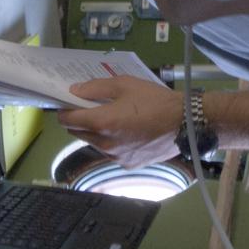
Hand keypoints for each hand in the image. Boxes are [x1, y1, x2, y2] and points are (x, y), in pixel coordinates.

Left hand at [56, 78, 183, 168]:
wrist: (186, 123)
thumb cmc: (155, 100)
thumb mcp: (125, 84)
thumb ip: (96, 87)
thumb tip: (74, 91)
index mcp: (102, 122)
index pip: (67, 120)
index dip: (63, 110)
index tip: (67, 102)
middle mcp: (105, 144)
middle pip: (77, 132)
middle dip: (78, 120)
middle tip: (90, 107)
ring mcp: (116, 157)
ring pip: (93, 143)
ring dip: (94, 131)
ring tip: (112, 118)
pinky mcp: (127, 165)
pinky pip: (110, 152)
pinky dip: (111, 142)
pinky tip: (127, 131)